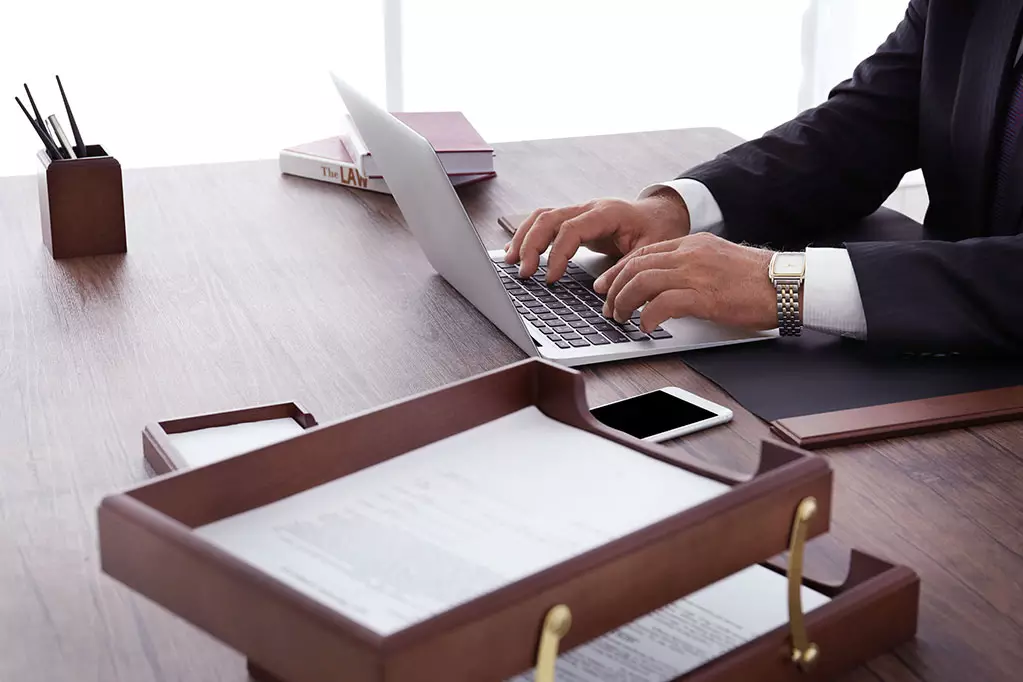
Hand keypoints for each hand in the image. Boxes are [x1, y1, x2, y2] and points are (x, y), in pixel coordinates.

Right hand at [504, 191, 690, 281]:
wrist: (660, 214)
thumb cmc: (657, 230)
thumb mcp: (651, 251)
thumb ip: (626, 269)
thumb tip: (600, 291)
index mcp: (607, 213)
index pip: (571, 229)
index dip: (557, 254)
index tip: (551, 279)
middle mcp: (588, 208)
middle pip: (548, 218)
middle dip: (531, 245)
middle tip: (524, 273)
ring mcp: (579, 212)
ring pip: (541, 217)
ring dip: (523, 238)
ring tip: (510, 262)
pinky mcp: (574, 221)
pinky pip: (545, 222)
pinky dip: (528, 236)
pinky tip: (517, 252)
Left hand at [593, 232, 782, 332]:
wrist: (787, 283)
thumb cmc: (757, 279)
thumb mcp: (718, 262)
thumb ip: (691, 267)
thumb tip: (667, 285)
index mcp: (692, 244)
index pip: (643, 253)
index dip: (618, 270)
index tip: (606, 285)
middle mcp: (690, 254)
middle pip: (636, 266)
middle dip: (615, 288)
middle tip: (607, 307)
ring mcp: (696, 273)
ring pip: (642, 282)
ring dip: (625, 302)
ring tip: (621, 318)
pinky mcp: (705, 296)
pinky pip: (663, 304)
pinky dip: (648, 316)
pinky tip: (646, 327)